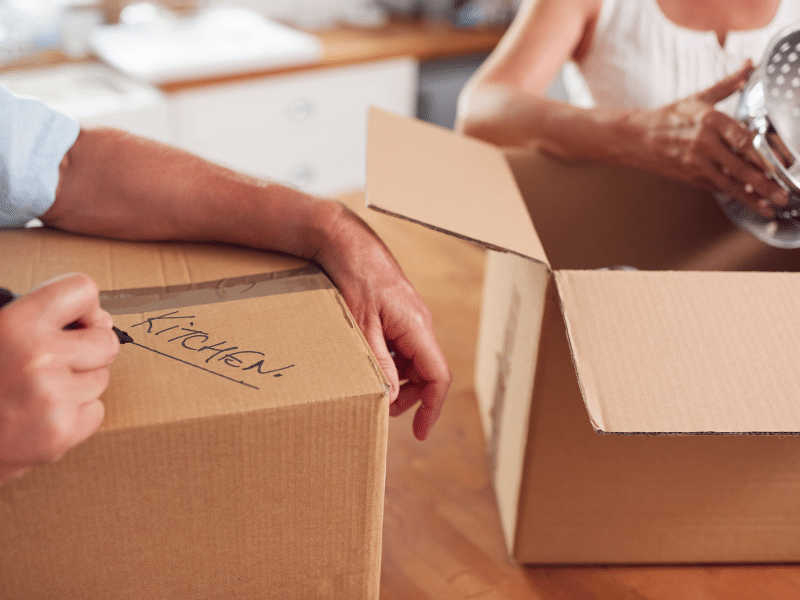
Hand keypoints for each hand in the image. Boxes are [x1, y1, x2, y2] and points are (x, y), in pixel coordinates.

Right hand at [0, 273, 118, 484]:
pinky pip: (96, 410)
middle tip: (60, 359)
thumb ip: (35, 316)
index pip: (82, 290)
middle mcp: (39, 359)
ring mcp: (53, 400)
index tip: (74, 319)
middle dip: (90, 349)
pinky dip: (76, 413)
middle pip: (106, 342)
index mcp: (15, 325)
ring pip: (101, 379)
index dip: (82, 305)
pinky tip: (41, 414)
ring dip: (79, 383)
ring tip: (38, 390)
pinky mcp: (61, 434)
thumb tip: (100, 319)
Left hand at [314, 203, 451, 440]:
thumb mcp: (362, 327)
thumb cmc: (354, 277)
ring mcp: (410, 317)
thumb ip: (379, 363)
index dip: (433, 407)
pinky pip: (402, 345)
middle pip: (427, 371)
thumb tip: (390, 397)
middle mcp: (420, 323)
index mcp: (418, 327)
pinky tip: (368, 362)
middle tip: (383, 410)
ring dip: (398, 379)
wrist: (344, 241)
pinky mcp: (398, 312)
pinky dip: (391, 360)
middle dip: (410, 396)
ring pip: (413, 359)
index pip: (438, 376)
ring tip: (373, 388)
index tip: (419, 432)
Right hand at [623, 61, 788, 216]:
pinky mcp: (690, 177)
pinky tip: (748, 201)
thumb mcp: (698, 98)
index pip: (743, 139)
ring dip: (751, 197)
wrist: (637, 138)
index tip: (779, 165)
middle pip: (739, 166)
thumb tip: (749, 66)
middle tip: (781, 194)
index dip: (763, 155)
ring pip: (729, 183)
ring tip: (768, 207)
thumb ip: (727, 84)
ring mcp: (696, 163)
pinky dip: (732, 195)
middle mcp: (704, 144)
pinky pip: (715, 187)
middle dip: (763, 183)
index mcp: (710, 120)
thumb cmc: (668, 118)